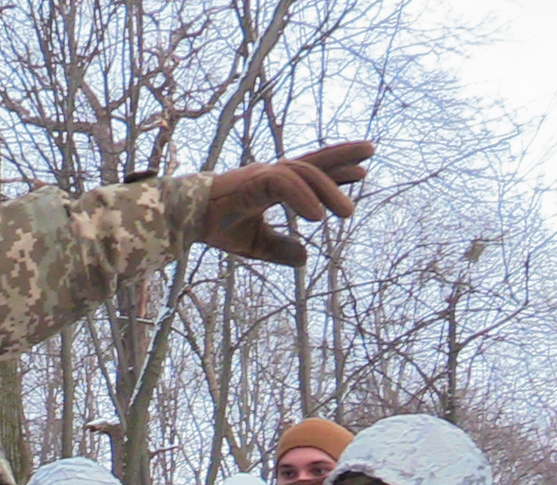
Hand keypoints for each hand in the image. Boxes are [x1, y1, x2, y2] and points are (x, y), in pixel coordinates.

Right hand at [201, 142, 374, 265]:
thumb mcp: (255, 243)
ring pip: (303, 174)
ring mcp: (262, 175)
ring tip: (347, 214)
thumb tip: (305, 258)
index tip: (362, 172)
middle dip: (342, 156)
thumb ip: (280, 249)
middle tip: (370, 156)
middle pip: (312, 160)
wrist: (186, 220)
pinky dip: (303, 198)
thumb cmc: (216, 225)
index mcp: (272, 184)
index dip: (336, 171)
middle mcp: (271, 174)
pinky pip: (284, 184)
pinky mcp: (252, 181)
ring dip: (328, 191)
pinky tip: (317, 217)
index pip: (309, 172)